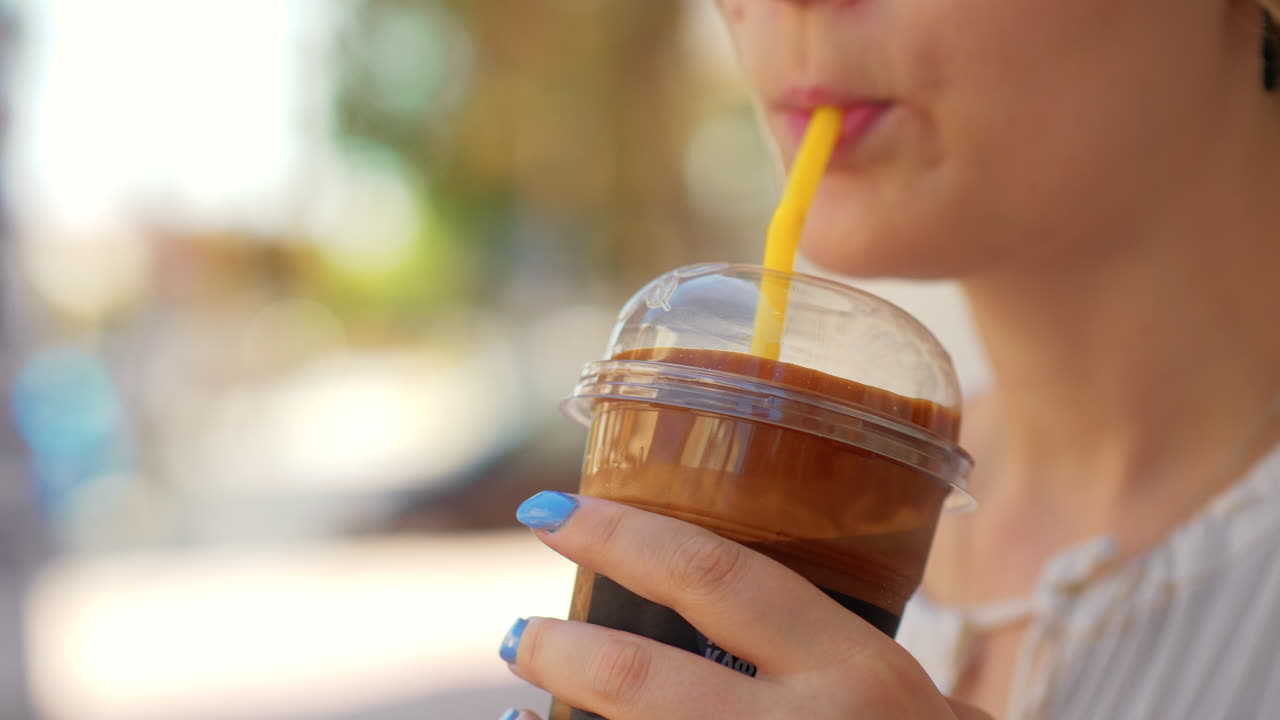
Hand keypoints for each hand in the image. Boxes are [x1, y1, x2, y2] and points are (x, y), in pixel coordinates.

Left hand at [496, 491, 991, 719]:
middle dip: (567, 649)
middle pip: (649, 680)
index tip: (551, 514)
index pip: (717, 577)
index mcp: (855, 670)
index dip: (622, 537)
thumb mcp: (910, 698)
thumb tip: (728, 608)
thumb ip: (838, 658)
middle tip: (518, 631)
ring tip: (523, 690)